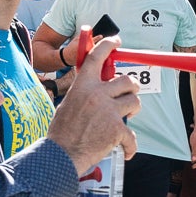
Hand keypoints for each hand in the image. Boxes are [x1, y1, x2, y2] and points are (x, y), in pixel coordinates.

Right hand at [48, 38, 140, 168]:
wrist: (60, 155)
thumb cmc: (62, 132)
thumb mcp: (68, 103)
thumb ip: (84, 92)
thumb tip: (97, 85)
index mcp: (83, 86)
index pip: (96, 57)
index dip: (108, 45)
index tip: (116, 41)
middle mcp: (97, 94)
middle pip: (127, 80)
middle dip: (132, 88)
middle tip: (128, 95)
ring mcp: (108, 111)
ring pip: (134, 102)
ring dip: (132, 110)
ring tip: (124, 120)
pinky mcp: (117, 129)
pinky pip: (133, 135)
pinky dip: (130, 145)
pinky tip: (125, 150)